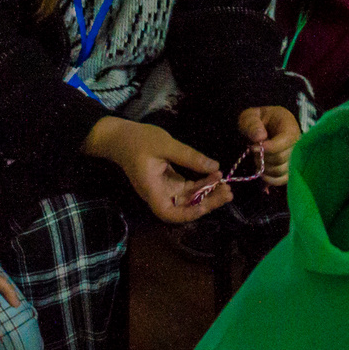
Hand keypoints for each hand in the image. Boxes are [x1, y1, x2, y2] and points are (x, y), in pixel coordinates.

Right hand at [81, 116, 231, 224]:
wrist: (120, 136)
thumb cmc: (138, 140)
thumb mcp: (165, 144)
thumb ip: (189, 157)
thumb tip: (214, 167)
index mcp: (152, 190)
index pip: (168, 213)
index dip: (187, 214)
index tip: (205, 205)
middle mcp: (159, 194)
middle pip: (184, 208)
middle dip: (207, 202)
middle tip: (228, 192)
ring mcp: (164, 189)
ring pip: (189, 198)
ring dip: (208, 194)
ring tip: (226, 185)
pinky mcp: (169, 182)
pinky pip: (188, 188)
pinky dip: (201, 184)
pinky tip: (215, 176)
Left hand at [239, 105, 302, 186]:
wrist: (262, 126)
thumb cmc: (257, 120)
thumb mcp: (249, 116)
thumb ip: (252, 123)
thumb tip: (260, 137)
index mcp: (290, 127)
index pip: (286, 141)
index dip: (269, 147)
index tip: (253, 146)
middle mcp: (296, 144)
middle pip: (282, 158)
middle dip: (263, 157)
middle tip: (252, 151)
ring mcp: (294, 158)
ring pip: (281, 170)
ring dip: (264, 168)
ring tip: (257, 158)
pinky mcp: (290, 169)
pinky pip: (283, 180)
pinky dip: (271, 180)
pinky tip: (262, 173)